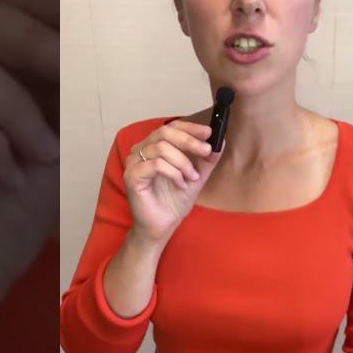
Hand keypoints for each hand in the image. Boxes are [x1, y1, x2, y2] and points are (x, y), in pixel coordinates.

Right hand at [123, 119, 222, 244]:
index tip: (209, 132)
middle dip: (189, 141)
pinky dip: (173, 173)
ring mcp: (134, 162)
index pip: (171, 126)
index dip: (191, 127)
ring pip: (161, 148)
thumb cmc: (174, 201)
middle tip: (206, 151)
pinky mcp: (132, 176)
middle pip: (165, 132)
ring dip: (183, 162)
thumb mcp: (196, 177)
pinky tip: (181, 185)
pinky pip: (156, 164)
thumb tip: (220, 142)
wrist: (162, 225)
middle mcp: (142, 150)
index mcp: (154, 146)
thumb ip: (206, 160)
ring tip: (193, 177)